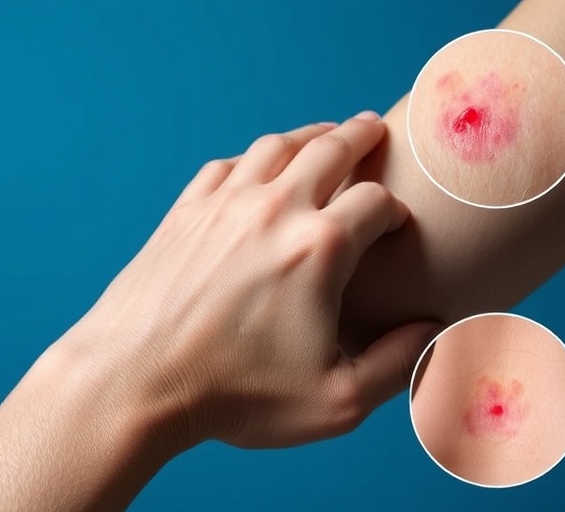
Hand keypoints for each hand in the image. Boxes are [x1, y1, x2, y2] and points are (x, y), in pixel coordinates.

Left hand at [65, 112, 439, 449]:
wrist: (134, 381)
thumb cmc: (233, 397)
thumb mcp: (335, 401)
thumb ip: (397, 363)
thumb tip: (431, 327)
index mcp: (319, 248)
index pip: (376, 201)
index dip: (394, 209)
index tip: (394, 224)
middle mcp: (272, 210)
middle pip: (329, 149)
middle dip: (360, 136)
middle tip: (376, 127)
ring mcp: (221, 205)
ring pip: (274, 146)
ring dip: (307, 136)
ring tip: (325, 134)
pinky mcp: (183, 213)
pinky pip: (223, 166)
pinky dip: (250, 159)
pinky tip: (256, 169)